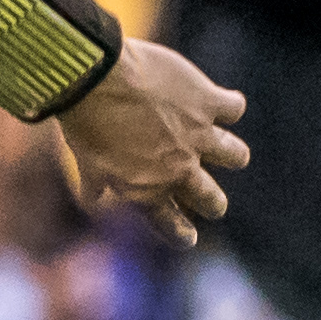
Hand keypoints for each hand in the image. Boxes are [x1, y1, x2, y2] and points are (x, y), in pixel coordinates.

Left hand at [51, 36, 247, 249]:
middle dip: (214, 203)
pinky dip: (230, 105)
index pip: (169, 223)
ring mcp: (197, 136)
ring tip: (232, 152)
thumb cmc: (85, 121)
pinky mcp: (208, 103)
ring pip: (235, 155)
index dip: (180, 233)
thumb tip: (95, 201)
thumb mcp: (85, 160)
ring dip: (233, 154)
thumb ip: (95, 183)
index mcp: (146, 188)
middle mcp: (178, 168)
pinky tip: (226, 103)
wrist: (97, 80)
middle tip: (215, 202)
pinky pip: (234, 109)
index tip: (189, 239)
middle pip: (212, 199)